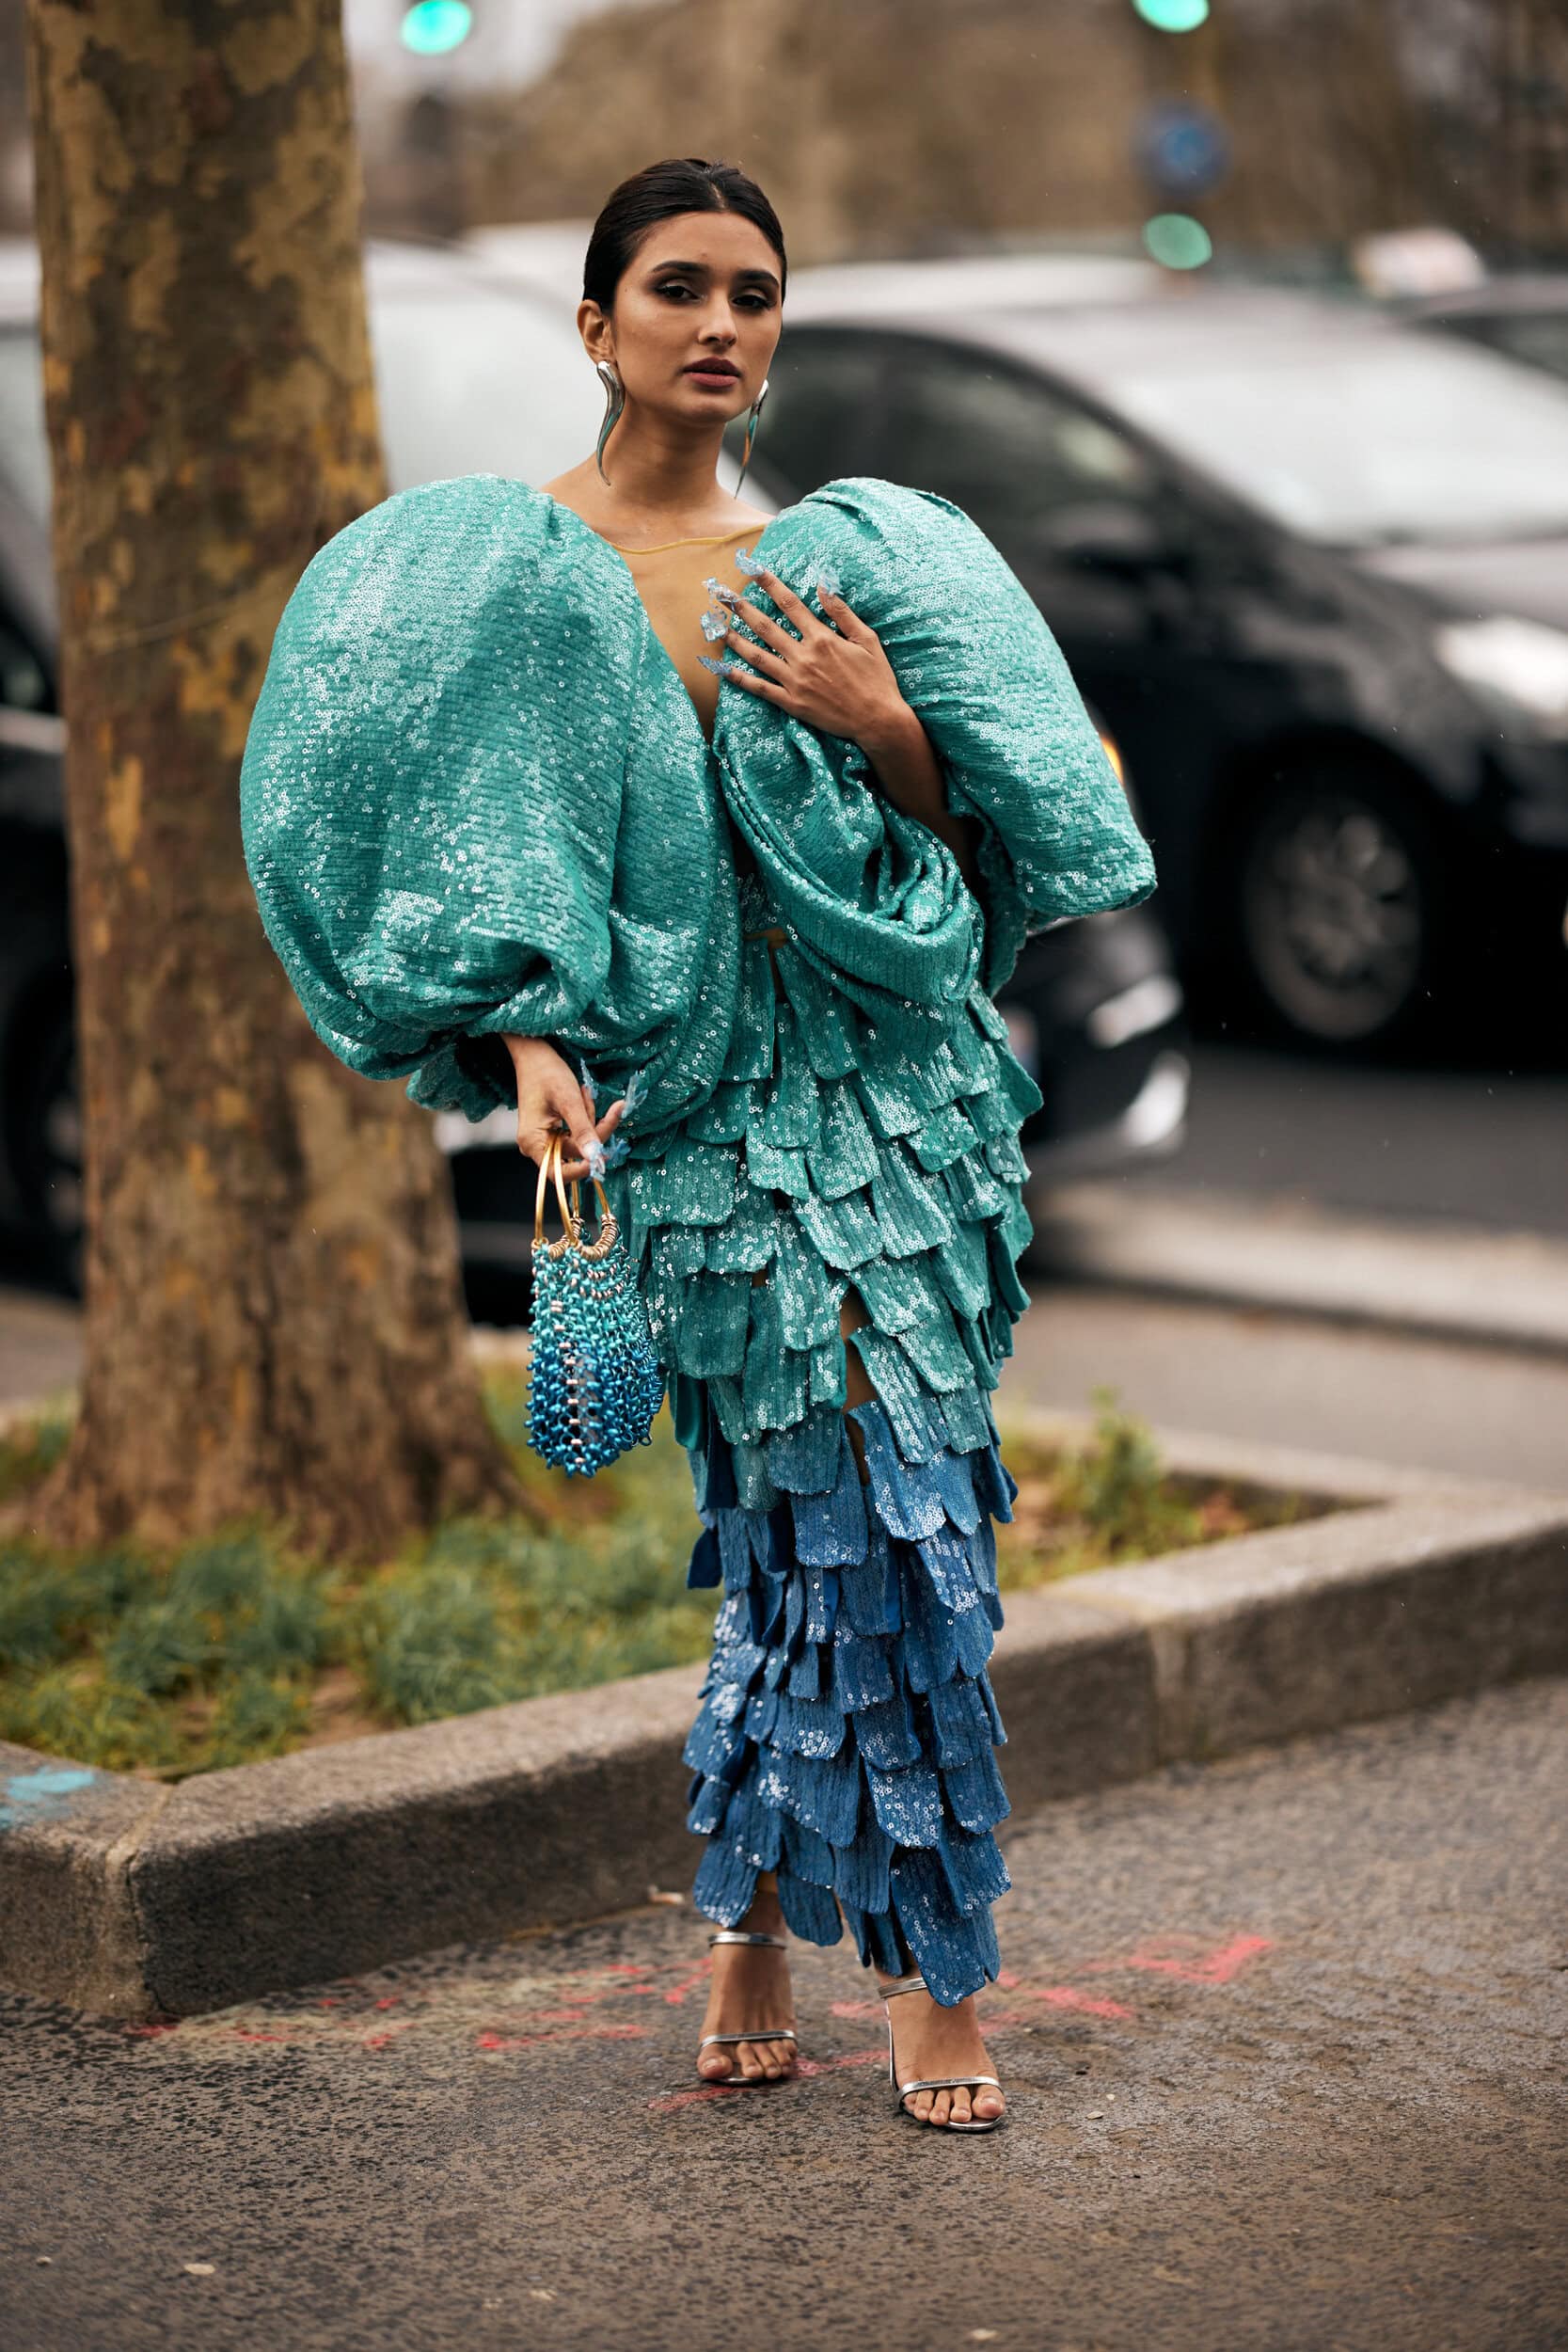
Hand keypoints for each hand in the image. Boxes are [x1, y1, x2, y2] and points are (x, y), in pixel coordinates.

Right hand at [502, 1035, 626, 1181]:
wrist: (534, 1055)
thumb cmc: (547, 1073)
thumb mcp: (569, 1100)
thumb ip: (583, 1130)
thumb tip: (597, 1159)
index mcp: (533, 1142)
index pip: (559, 1173)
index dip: (582, 1169)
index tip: (603, 1155)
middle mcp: (536, 1145)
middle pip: (575, 1154)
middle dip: (594, 1131)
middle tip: (611, 1108)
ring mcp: (545, 1138)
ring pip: (580, 1142)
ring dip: (590, 1119)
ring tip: (584, 1093)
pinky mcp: (554, 1131)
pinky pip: (577, 1132)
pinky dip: (585, 1117)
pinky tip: (582, 1097)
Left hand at [708, 565, 908, 751]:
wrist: (878, 720)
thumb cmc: (877, 679)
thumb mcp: (866, 639)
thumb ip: (842, 612)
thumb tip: (823, 586)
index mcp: (822, 639)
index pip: (790, 604)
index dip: (770, 585)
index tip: (753, 570)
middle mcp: (804, 657)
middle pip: (766, 627)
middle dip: (742, 608)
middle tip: (722, 594)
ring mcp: (795, 682)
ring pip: (757, 656)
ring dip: (734, 638)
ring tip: (716, 626)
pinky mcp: (792, 703)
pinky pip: (760, 689)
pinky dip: (739, 678)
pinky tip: (722, 668)